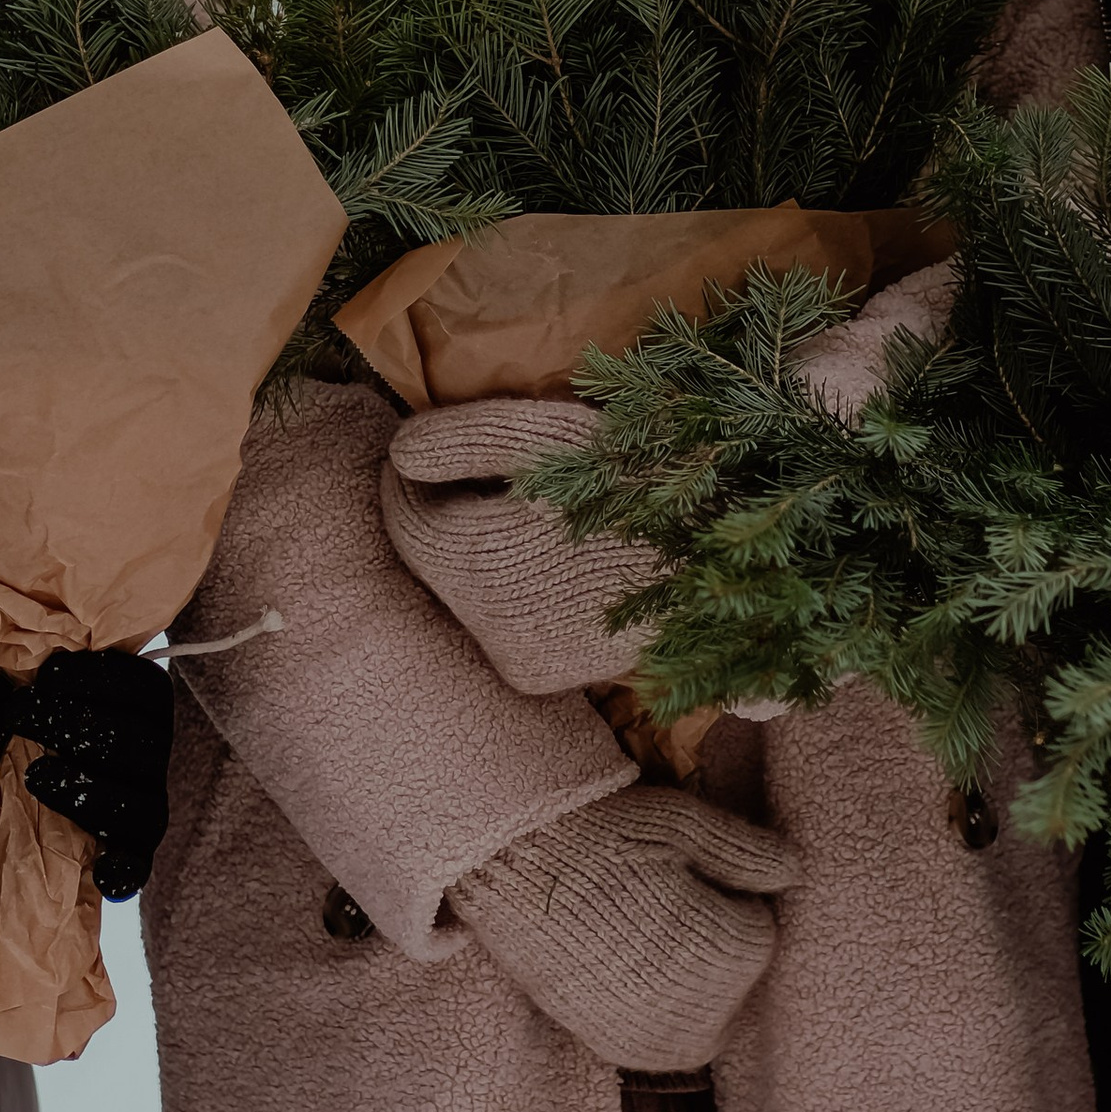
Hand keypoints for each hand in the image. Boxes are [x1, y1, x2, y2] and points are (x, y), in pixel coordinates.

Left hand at [382, 396, 648, 695]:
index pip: (402, 516)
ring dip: (477, 557)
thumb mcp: (547, 436)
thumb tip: (397, 452)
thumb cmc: (630, 476)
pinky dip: (506, 597)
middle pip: (432, 557)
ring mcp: (506, 655)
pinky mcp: (535, 675)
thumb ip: (464, 438)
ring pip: (460, 593)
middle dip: (448, 515)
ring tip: (530, 519)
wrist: (713, 556)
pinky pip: (494, 627)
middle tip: (496, 476)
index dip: (414, 476)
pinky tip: (550, 569)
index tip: (438, 447)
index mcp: (470, 556)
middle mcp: (477, 620)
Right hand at [452, 787, 798, 1069]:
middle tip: (664, 903)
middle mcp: (698, 1007)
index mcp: (728, 951)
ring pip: (707, 1023)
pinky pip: (661, 1048)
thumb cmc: (606, 833)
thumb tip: (795, 873)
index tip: (686, 873)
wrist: (513, 863)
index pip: (760, 933)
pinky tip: (632, 974)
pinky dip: (660, 1018)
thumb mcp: (688, 824)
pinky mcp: (612, 1046)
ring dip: (694, 989)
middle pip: (737, 983)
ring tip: (649, 938)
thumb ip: (750, 854)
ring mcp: (653, 1034)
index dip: (729, 898)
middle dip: (717, 946)